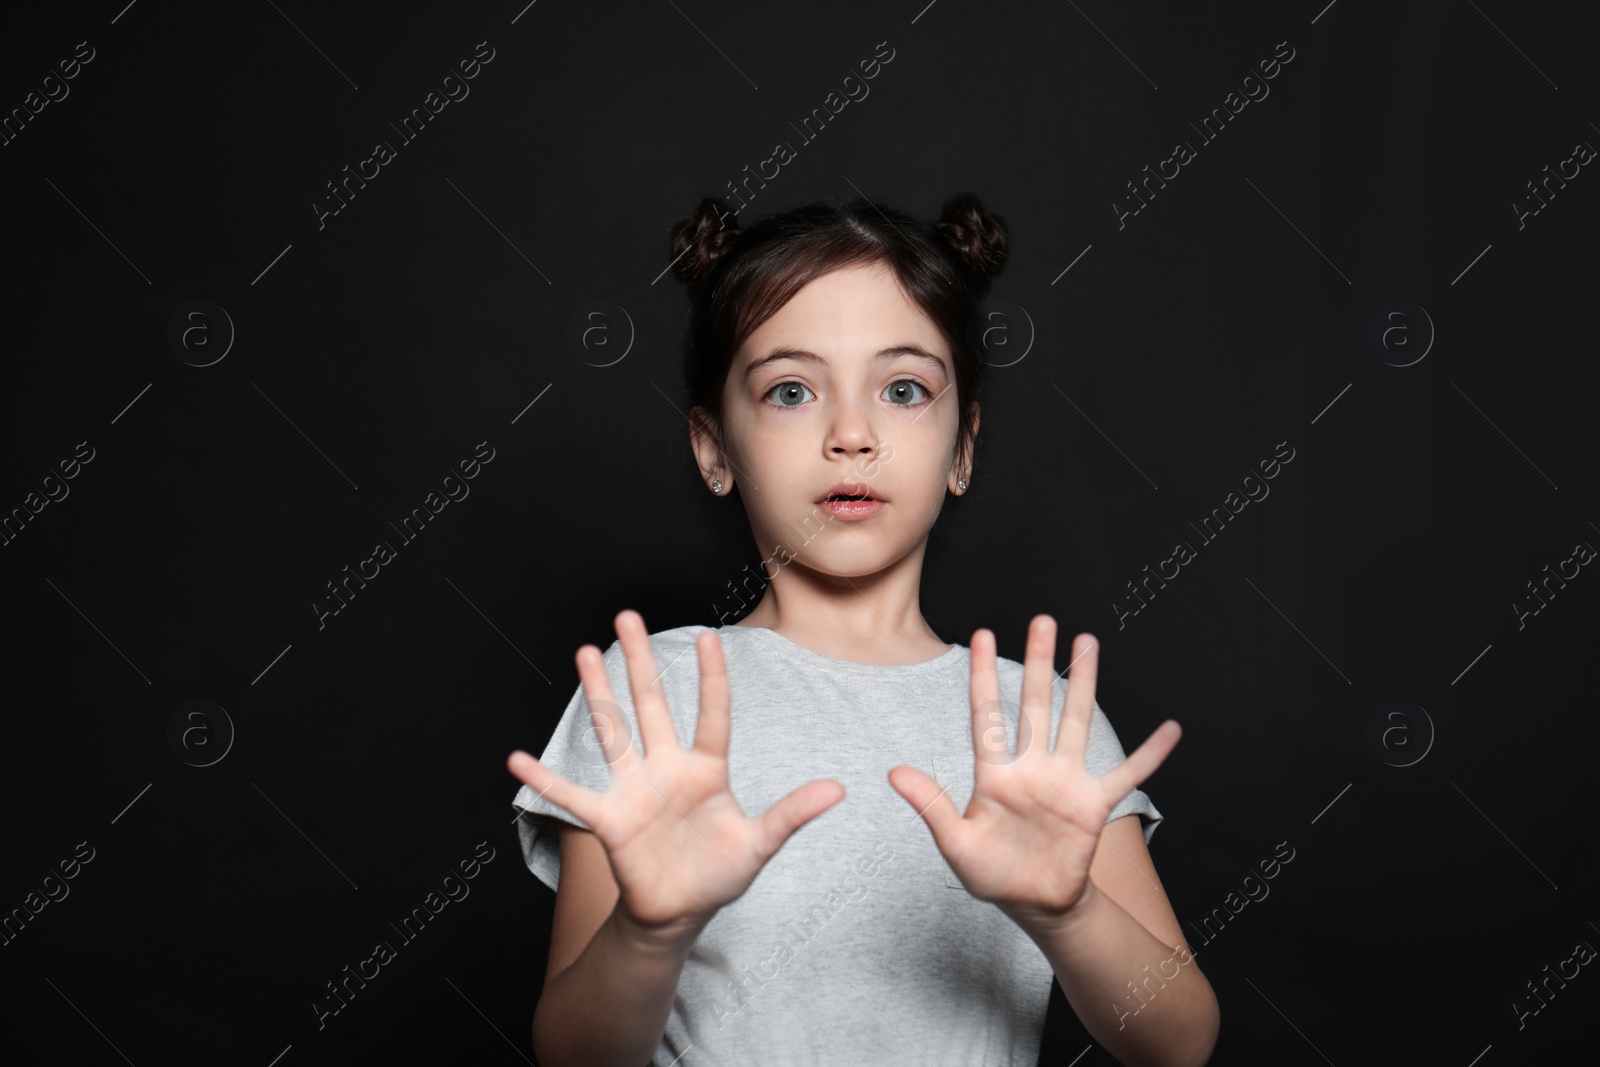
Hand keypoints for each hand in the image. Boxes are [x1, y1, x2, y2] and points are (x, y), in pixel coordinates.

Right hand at [508, 610, 845, 943]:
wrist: (680, 912)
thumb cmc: (720, 873)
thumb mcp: (760, 844)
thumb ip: (792, 815)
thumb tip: (839, 789)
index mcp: (707, 771)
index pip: (712, 715)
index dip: (711, 679)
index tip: (710, 637)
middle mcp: (668, 769)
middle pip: (653, 705)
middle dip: (640, 662)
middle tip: (628, 617)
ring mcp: (636, 790)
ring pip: (614, 732)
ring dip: (598, 695)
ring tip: (583, 653)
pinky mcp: (610, 819)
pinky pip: (574, 796)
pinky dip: (547, 779)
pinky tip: (517, 759)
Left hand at [888, 615, 1179, 932]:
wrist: (1033, 904)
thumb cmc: (990, 873)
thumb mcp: (955, 843)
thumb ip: (931, 805)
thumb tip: (893, 773)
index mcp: (994, 773)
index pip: (987, 715)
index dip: (984, 675)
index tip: (980, 636)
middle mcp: (1031, 767)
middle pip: (1036, 704)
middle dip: (1038, 662)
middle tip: (1042, 620)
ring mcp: (1065, 782)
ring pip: (1075, 722)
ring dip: (1083, 683)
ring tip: (1087, 642)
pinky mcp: (1094, 804)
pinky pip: (1127, 774)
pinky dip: (1150, 755)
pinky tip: (1171, 730)